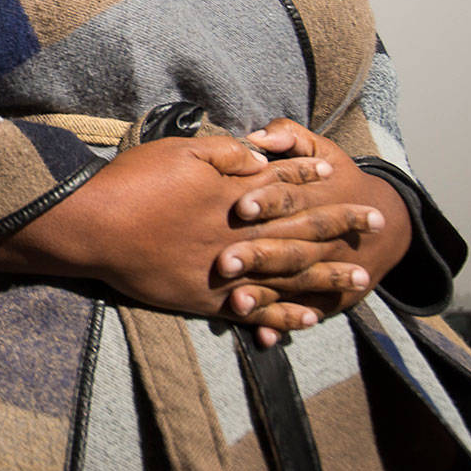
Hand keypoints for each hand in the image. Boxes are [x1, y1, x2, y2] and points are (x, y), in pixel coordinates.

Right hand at [0, 134, 353, 339]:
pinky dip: (285, 316)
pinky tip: (311, 319)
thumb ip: (223, 153)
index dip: (311, 175)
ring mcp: (227, 269)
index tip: (339, 173)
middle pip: (299, 228)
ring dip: (327, 274)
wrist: (94, 227)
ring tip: (360, 279)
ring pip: (289, 274)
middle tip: (377, 222)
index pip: (282, 182)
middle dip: (339, 224)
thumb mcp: (176, 151)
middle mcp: (238, 232)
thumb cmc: (130, 183)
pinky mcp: (208, 297)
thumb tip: (259, 155)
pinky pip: (257, 310)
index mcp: (231, 193)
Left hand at [216, 119, 411, 343]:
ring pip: (294, 283)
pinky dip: (284, 325)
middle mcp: (321, 237)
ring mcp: (325, 270)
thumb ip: (291, 137)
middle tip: (223, 262)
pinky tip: (264, 337)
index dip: (267, 201)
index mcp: (318, 197)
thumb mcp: (323, 150)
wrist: (389, 220)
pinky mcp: (328, 296)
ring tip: (238, 303)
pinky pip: (304, 312)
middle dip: (259, 254)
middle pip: (289, 245)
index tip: (240, 207)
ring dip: (268, 296)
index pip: (290, 197)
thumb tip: (259, 137)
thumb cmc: (338, 178)